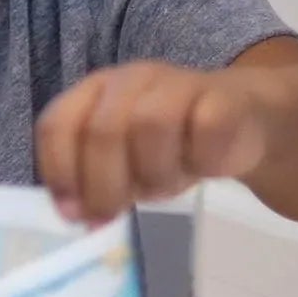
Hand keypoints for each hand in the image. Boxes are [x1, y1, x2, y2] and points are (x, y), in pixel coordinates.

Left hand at [36, 61, 268, 224]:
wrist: (239, 123)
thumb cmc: (168, 149)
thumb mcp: (123, 170)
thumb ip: (93, 186)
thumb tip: (75, 215)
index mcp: (94, 93)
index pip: (57, 124)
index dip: (59, 171)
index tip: (73, 212)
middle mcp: (130, 81)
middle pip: (102, 129)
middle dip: (104, 184)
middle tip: (117, 212)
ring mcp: (177, 82)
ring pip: (151, 122)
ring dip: (154, 171)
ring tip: (165, 185)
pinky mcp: (222, 95)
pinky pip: (205, 125)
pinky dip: (199, 157)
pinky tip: (203, 166)